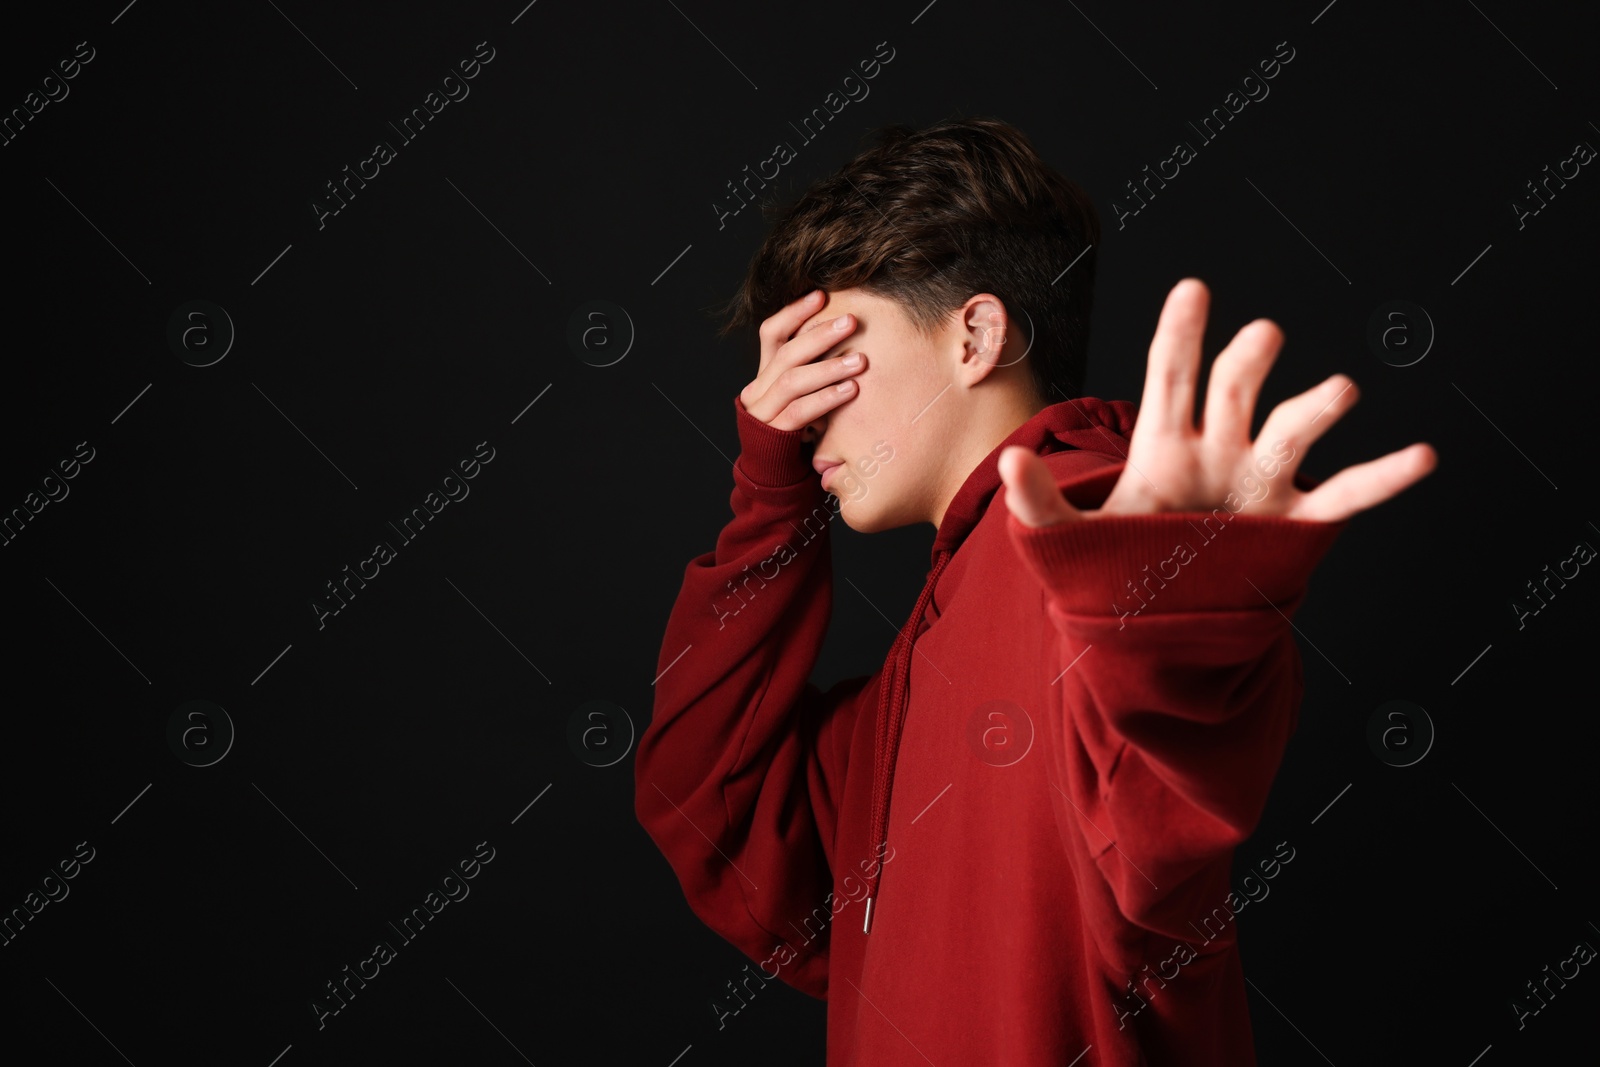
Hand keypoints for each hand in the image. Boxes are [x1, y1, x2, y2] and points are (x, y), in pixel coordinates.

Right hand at [739, 289, 866, 437]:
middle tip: (851, 322)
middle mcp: (758, 390)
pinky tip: (850, 391)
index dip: (794, 312)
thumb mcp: (800, 395)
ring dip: (829, 367)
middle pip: (786, 353)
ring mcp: (763, 413)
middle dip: (820, 334)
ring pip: (793, 380)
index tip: (821, 295)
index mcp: (763, 374)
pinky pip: (800, 412)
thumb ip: (810, 369)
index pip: (771, 333)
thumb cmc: (796, 430)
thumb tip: (844, 333)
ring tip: (860, 361)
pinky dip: (826, 398)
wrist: (774, 476)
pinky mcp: (774, 436)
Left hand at [1001, 278, 1435, 527]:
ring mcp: (1260, 482)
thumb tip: (1009, 461)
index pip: (1169, 378)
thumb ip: (1036, 504)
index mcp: (1162, 444)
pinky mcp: (1294, 524)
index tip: (1194, 288)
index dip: (1179, 337)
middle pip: (1235, 391)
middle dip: (1248, 362)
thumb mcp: (1064, 539)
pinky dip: (1384, 477)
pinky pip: (1346, 496)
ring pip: (1293, 432)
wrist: (1157, 616)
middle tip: (1263, 335)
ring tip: (1340, 389)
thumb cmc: (1115, 563)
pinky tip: (1422, 456)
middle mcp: (1218, 449)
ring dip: (1316, 409)